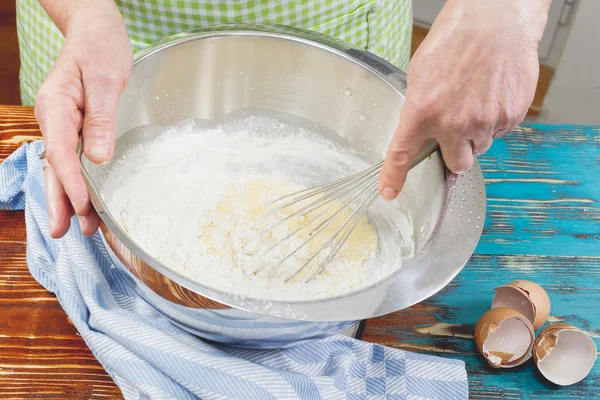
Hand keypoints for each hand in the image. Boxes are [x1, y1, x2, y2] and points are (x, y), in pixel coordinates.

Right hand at [35, 2, 131, 236]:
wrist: (96, 31)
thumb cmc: (101, 49)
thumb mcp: (106, 79)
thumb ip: (101, 118)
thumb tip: (99, 157)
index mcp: (57, 106)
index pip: (62, 152)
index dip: (72, 182)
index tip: (84, 207)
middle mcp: (54, 118)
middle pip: (55, 166)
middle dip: (62, 200)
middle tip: (67, 232)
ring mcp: (62, 123)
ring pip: (61, 166)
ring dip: (68, 197)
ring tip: (78, 227)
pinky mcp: (75, 126)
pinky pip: (71, 158)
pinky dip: (75, 181)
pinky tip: (83, 200)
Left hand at [378, 0, 549, 199]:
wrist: (496, 19)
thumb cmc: (457, 38)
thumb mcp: (421, 73)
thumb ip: (419, 108)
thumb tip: (419, 127)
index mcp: (423, 111)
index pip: (403, 154)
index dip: (395, 177)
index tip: (390, 192)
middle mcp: (454, 122)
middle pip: (457, 164)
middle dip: (456, 154)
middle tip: (456, 132)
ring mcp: (486, 121)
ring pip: (480, 146)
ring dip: (476, 133)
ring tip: (476, 99)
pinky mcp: (511, 115)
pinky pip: (500, 131)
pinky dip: (495, 119)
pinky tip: (491, 94)